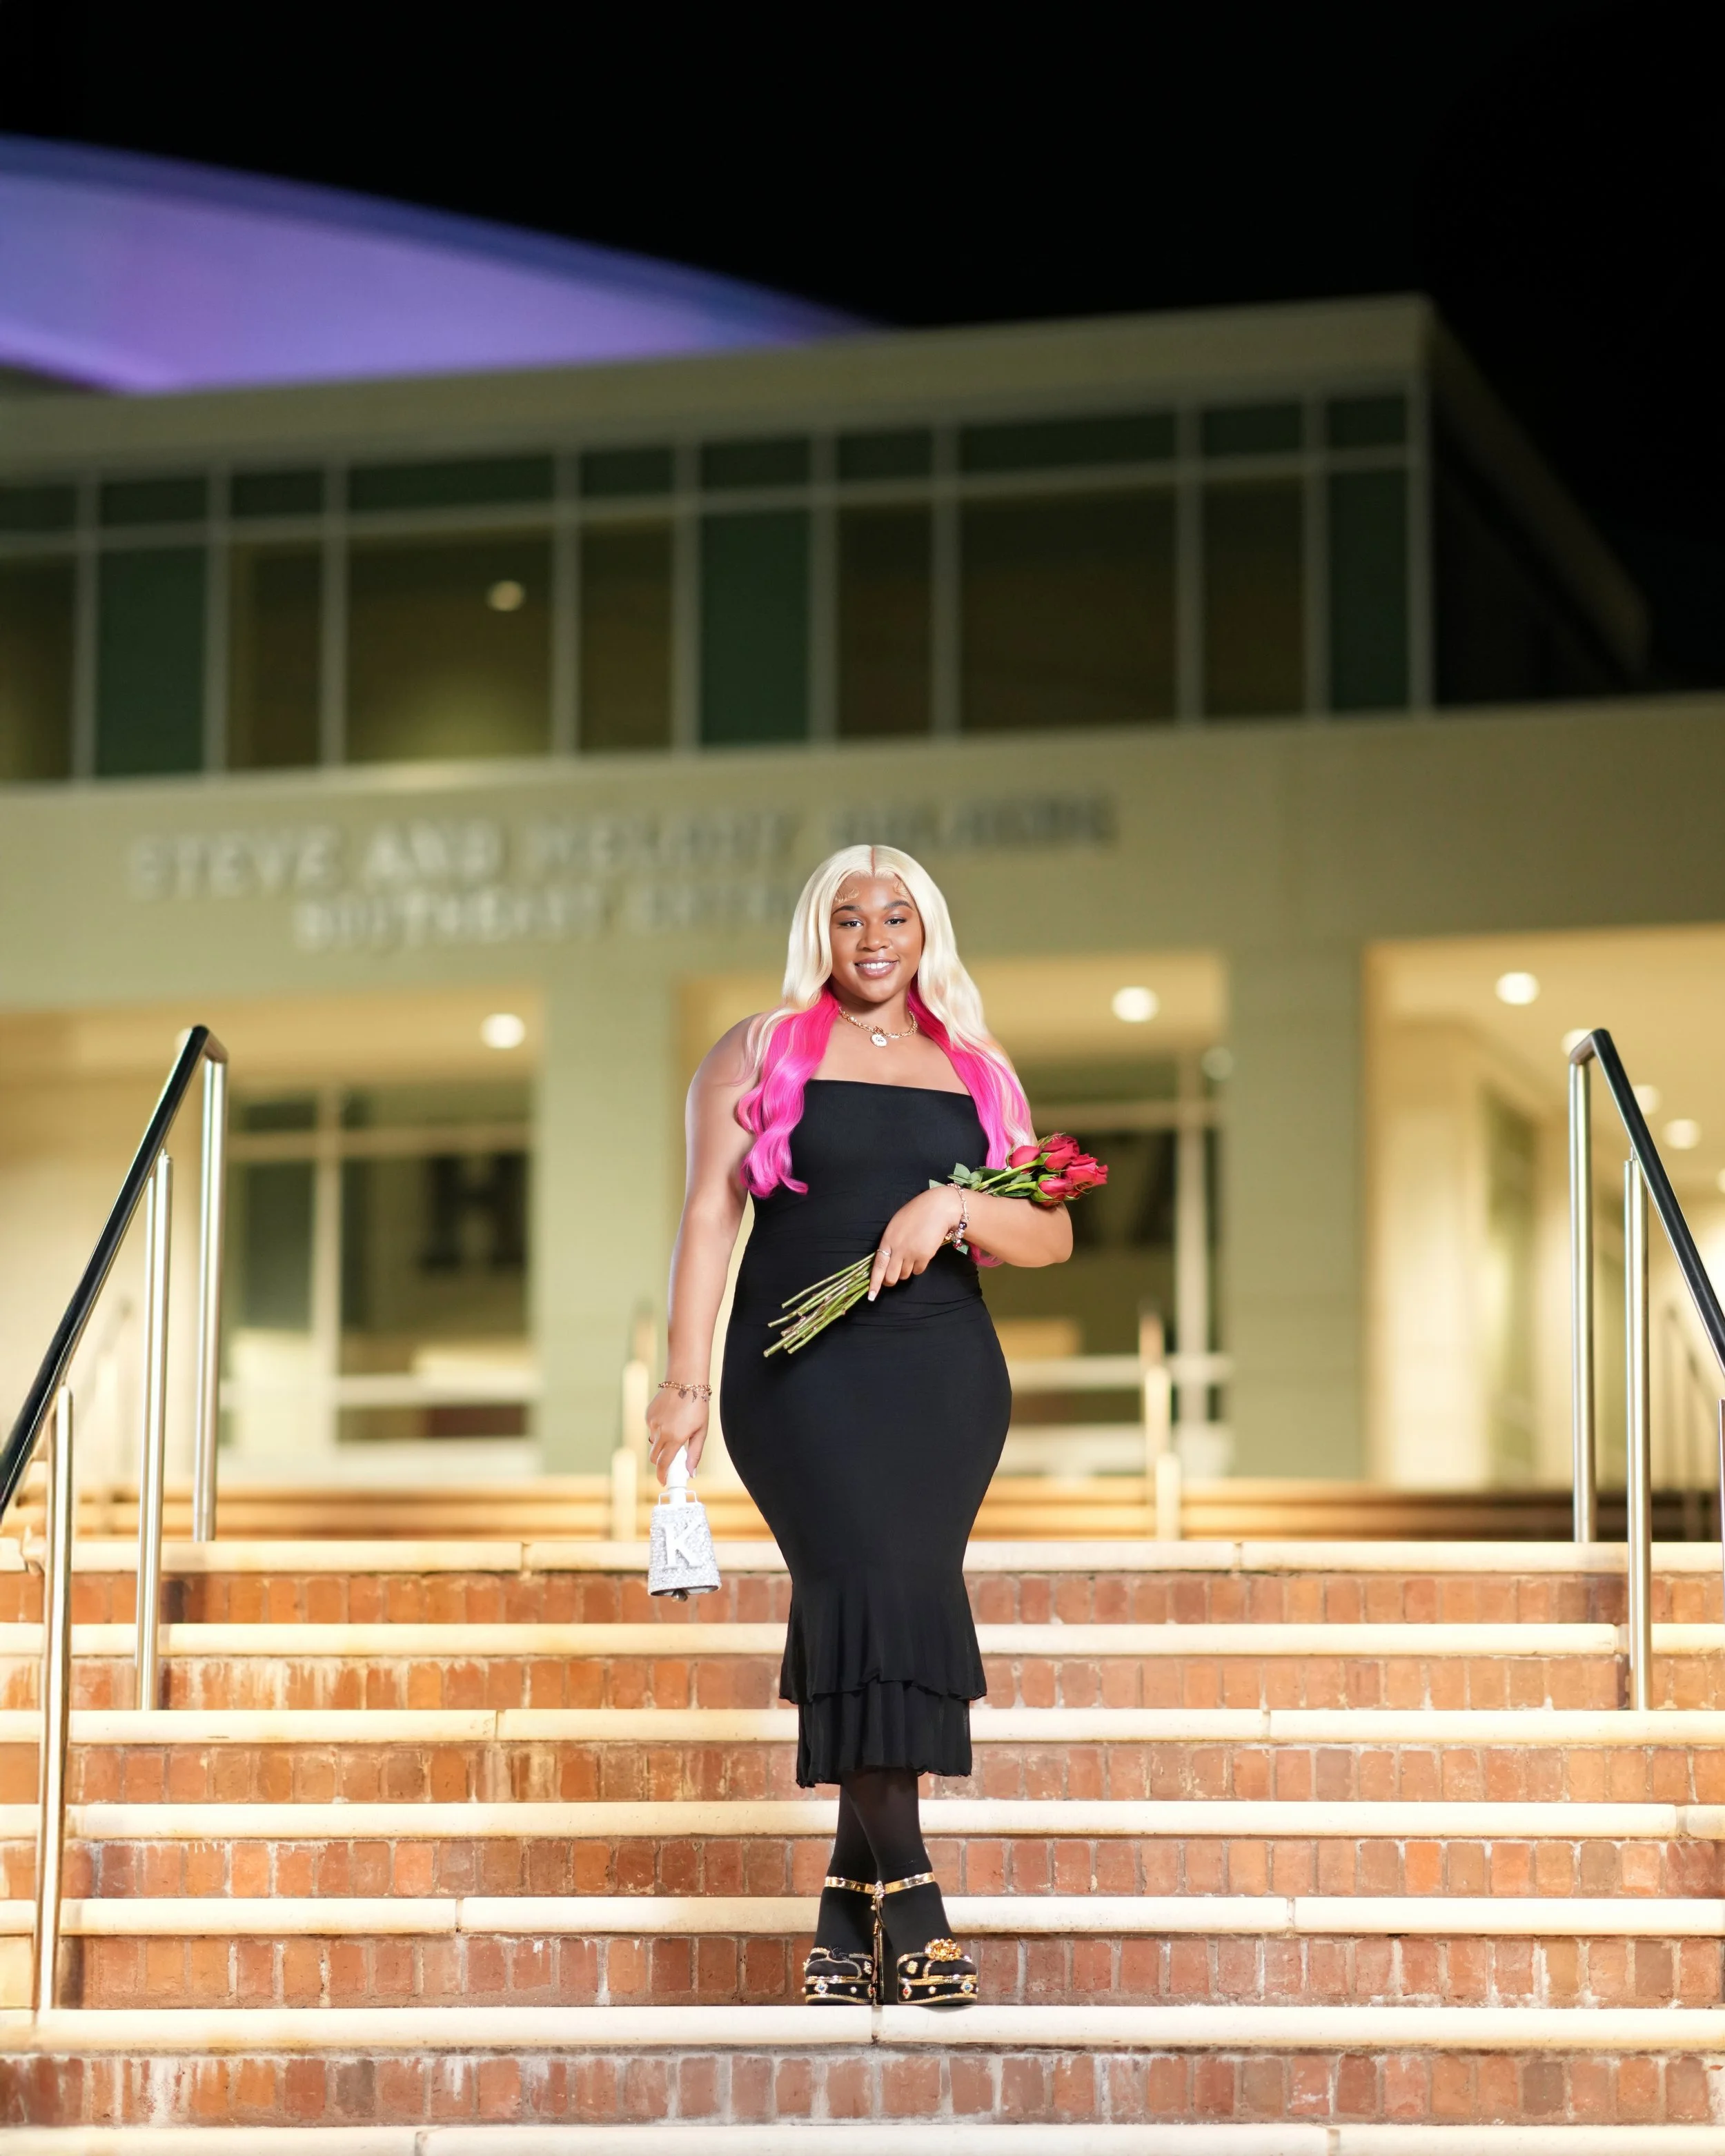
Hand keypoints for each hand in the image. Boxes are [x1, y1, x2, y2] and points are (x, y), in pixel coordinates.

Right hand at [646, 1384, 708, 1483]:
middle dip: (661, 1462)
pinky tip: (670, 1419)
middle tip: (672, 1460)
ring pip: (653, 1442)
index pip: (663, 1464)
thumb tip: (692, 1473)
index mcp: (675, 1438)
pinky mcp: (649, 1415)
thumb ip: (695, 1454)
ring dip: (662, 1444)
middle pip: (655, 1457)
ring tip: (676, 1431)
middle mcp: (661, 1432)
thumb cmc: (698, 1405)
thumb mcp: (701, 1431)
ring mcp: (652, 1423)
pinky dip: (659, 1430)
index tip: (664, 1481)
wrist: (686, 1381)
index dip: (662, 1476)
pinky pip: (652, 1429)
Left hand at [869, 1185, 963, 1300]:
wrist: (938, 1208)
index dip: (874, 1282)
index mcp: (887, 1239)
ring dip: (905, 1271)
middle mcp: (898, 1249)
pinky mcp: (925, 1257)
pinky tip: (921, 1254)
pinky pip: (918, 1271)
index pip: (878, 1265)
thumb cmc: (916, 1213)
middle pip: (891, 1277)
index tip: (871, 1296)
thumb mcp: (896, 1225)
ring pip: (904, 1275)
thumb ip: (890, 1242)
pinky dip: (918, 1267)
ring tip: (910, 1256)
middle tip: (893, 1278)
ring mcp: (911, 1254)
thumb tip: (887, 1259)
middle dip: (890, 1281)